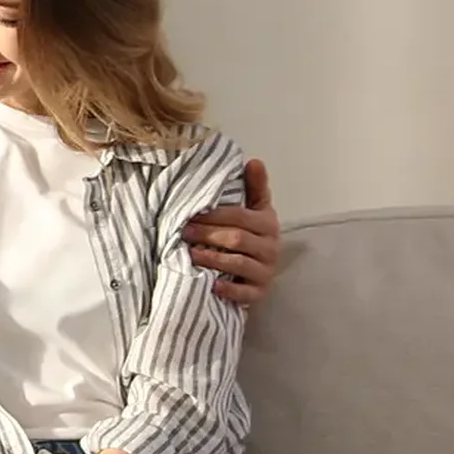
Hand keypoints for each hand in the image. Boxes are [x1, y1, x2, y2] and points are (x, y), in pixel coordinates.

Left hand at [183, 156, 281, 307]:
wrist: (258, 272)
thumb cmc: (251, 237)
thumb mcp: (254, 210)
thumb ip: (254, 187)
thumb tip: (254, 161)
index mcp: (268, 224)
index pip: (241, 217)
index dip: (214, 215)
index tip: (191, 213)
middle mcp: (270, 248)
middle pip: (237, 239)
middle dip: (208, 234)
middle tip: (183, 232)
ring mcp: (265, 272)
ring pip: (238, 264)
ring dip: (212, 259)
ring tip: (190, 255)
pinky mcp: (259, 293)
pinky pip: (244, 292)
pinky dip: (227, 289)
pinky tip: (210, 284)